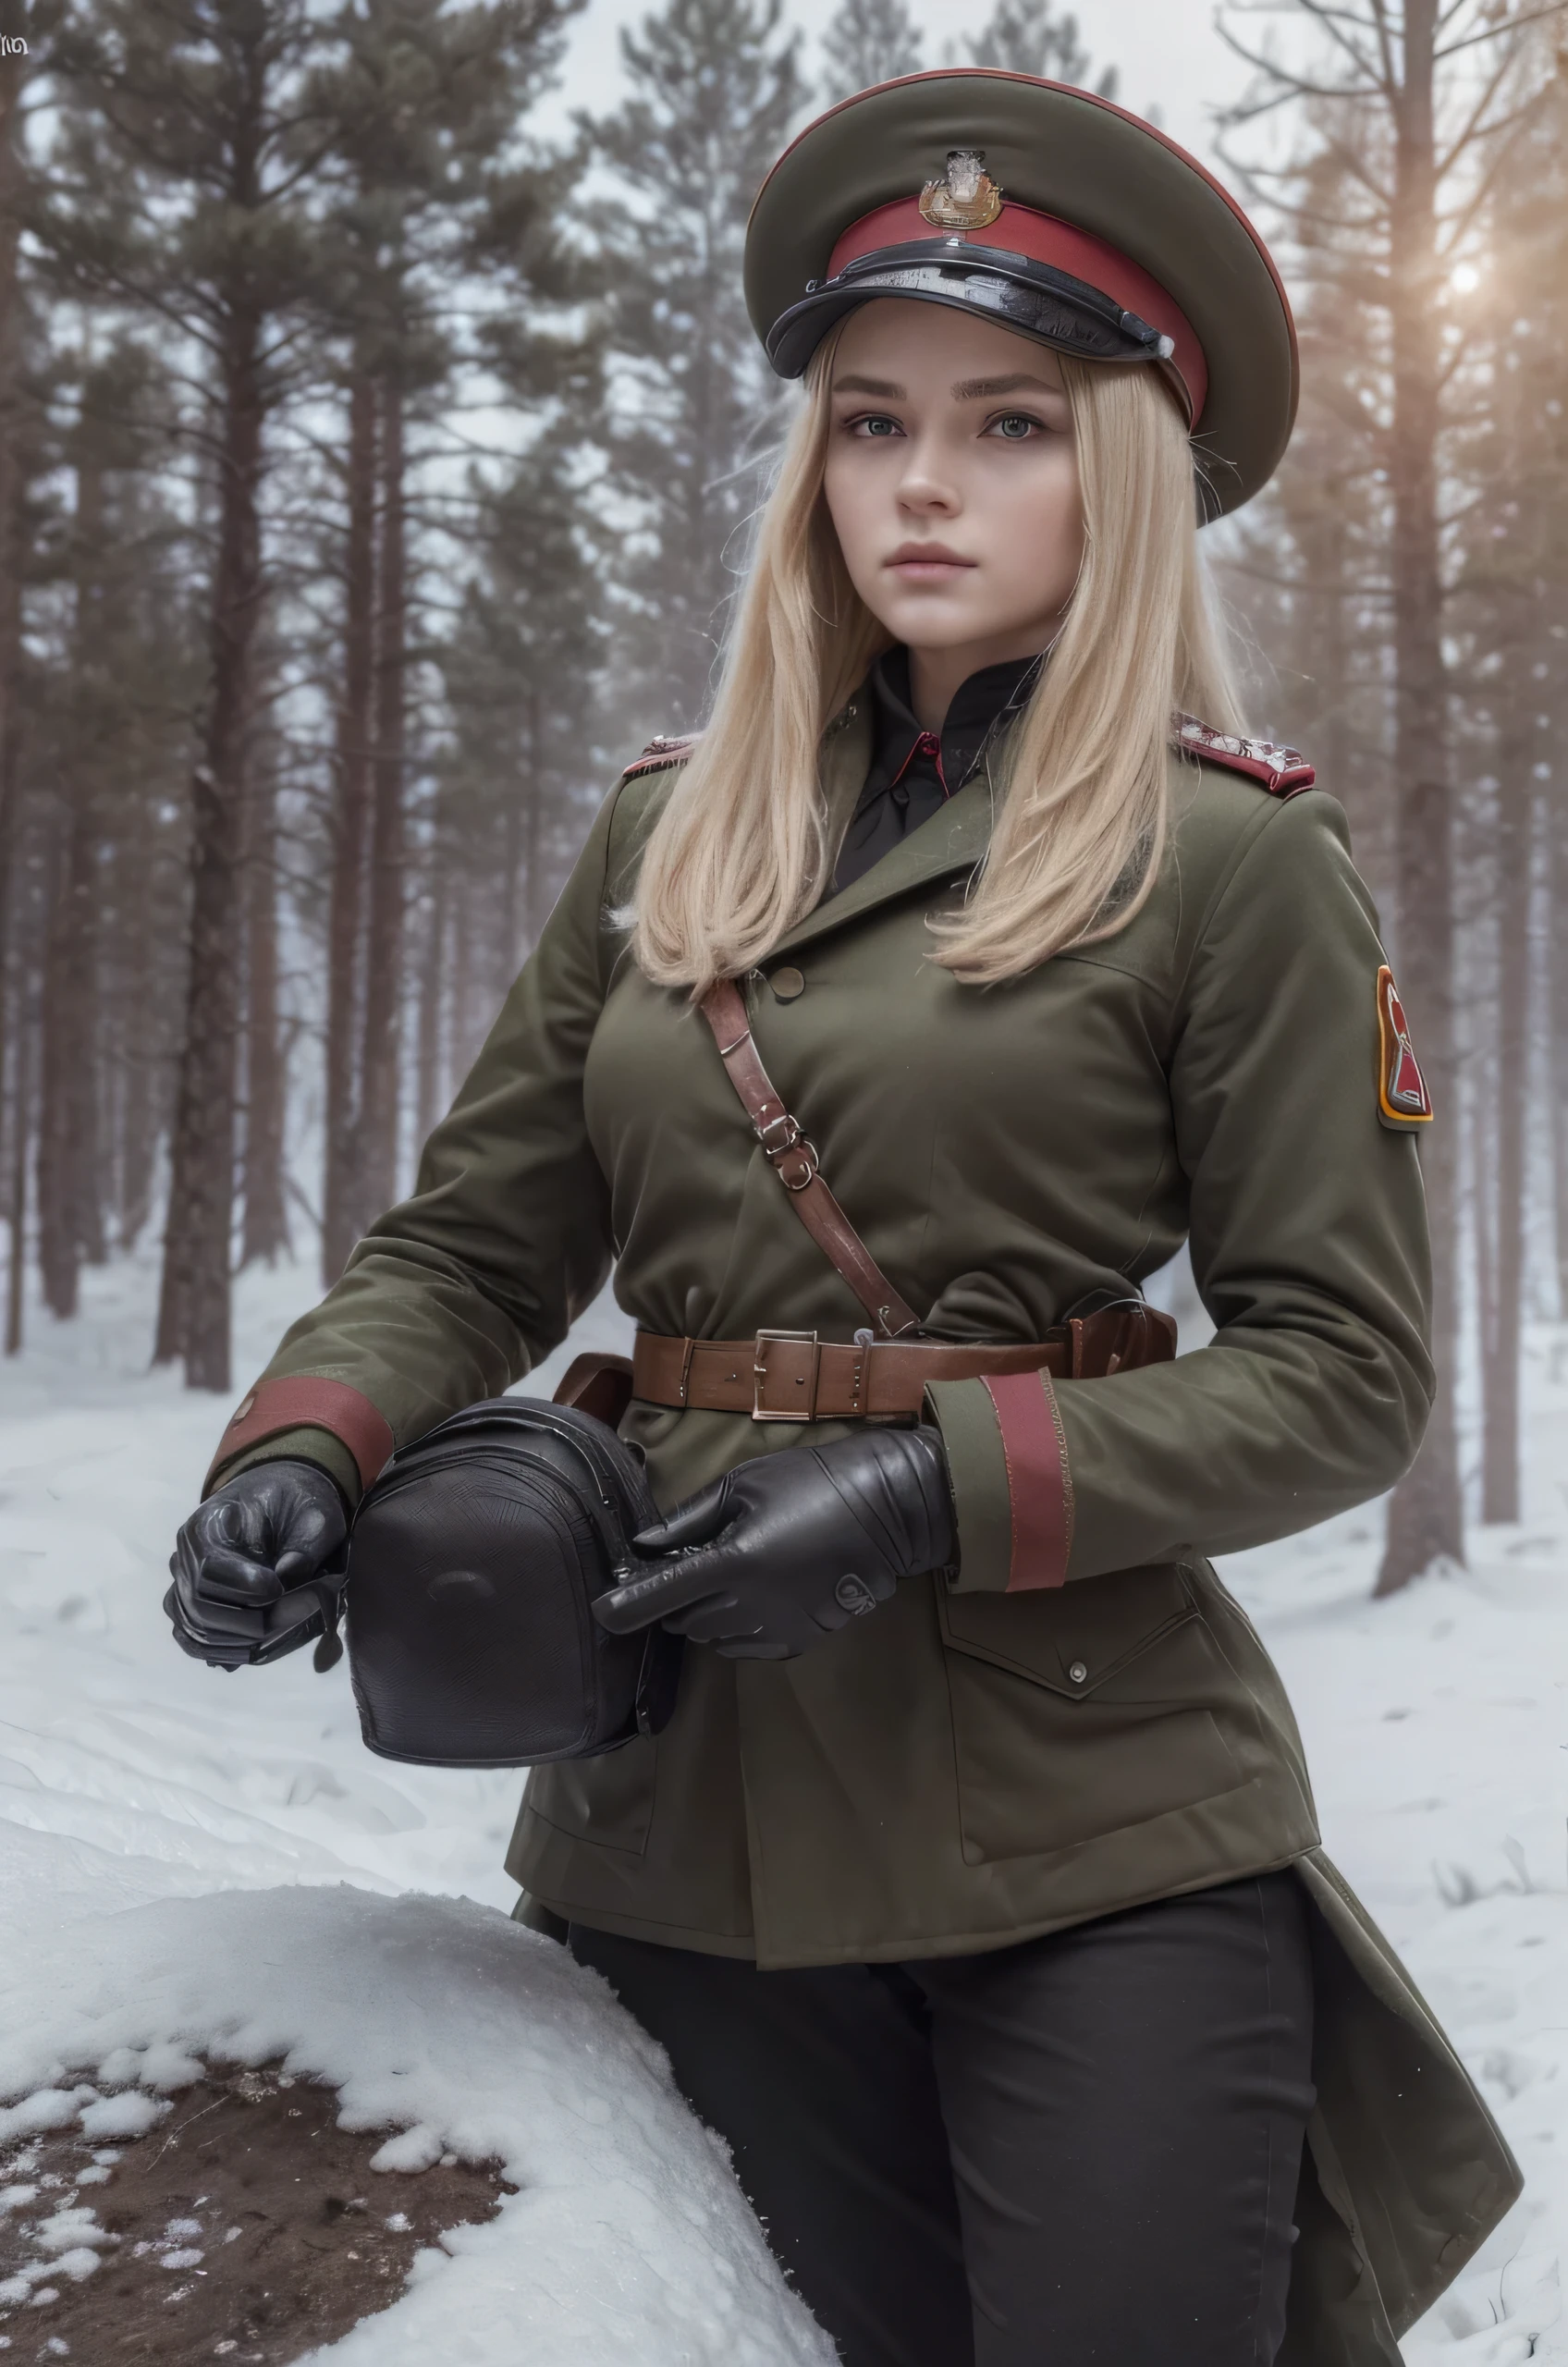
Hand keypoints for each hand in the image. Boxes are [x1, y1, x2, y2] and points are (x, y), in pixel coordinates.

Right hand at [166, 1460, 347, 1669]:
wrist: (280, 1501)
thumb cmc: (296, 1503)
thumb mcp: (314, 1514)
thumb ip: (305, 1545)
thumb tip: (286, 1578)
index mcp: (207, 1525)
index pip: (208, 1569)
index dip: (244, 1587)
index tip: (279, 1588)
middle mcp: (185, 1558)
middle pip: (201, 1607)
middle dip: (252, 1621)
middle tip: (297, 1614)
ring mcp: (185, 1585)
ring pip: (199, 1631)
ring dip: (244, 1640)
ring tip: (287, 1627)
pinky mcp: (193, 1607)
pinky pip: (196, 1641)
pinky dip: (226, 1650)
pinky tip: (259, 1645)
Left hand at [593, 1426, 954, 1660]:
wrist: (886, 1509)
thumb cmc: (811, 1482)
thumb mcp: (744, 1484)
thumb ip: (690, 1519)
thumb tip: (645, 1546)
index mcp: (734, 1561)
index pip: (662, 1595)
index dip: (626, 1608)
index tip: (600, 1613)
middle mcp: (751, 1605)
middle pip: (683, 1619)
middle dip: (672, 1597)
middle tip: (687, 1562)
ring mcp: (777, 1628)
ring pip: (712, 1636)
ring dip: (702, 1612)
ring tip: (723, 1574)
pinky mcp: (798, 1642)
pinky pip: (744, 1647)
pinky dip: (732, 1629)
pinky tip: (747, 1597)